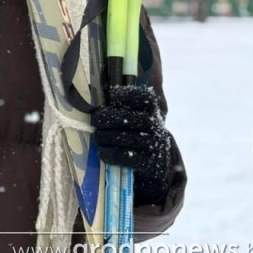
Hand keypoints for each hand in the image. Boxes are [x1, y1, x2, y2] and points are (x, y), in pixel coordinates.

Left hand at [92, 84, 172, 204]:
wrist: (159, 162)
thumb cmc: (139, 132)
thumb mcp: (137, 115)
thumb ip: (121, 104)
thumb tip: (94, 89)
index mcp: (153, 110)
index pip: (144, 97)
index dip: (126, 94)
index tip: (112, 95)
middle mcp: (156, 125)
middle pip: (128, 118)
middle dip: (107, 117)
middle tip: (96, 120)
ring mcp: (154, 144)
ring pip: (124, 137)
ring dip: (105, 136)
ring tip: (98, 136)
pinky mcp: (149, 163)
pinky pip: (125, 156)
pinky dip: (110, 153)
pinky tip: (102, 152)